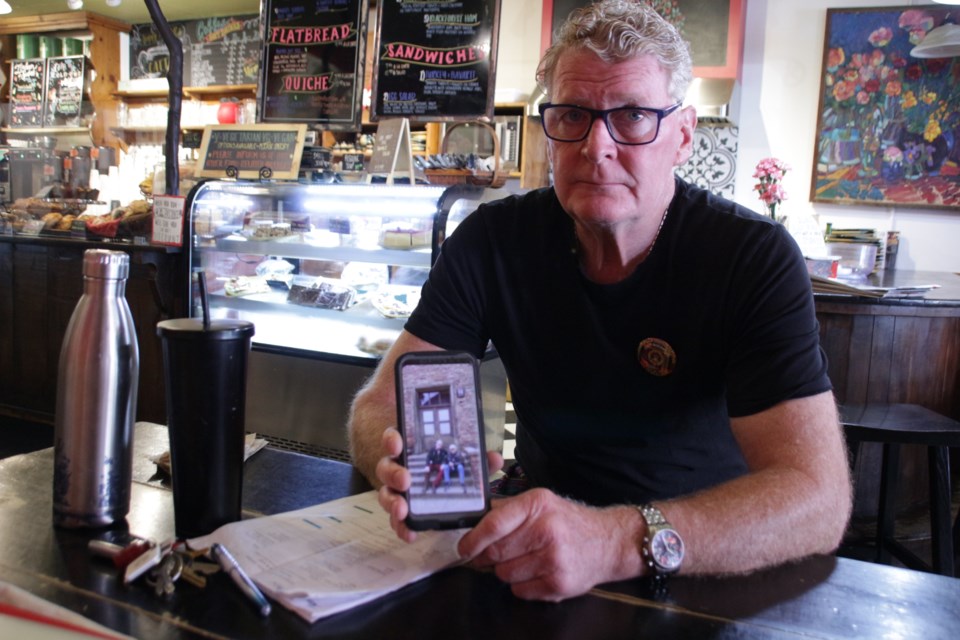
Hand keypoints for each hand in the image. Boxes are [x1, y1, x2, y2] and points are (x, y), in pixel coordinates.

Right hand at [375, 428, 504, 542]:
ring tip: (402, 511)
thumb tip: (494, 459)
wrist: (443, 494)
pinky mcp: (401, 511)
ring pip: (385, 494)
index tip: (397, 445)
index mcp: (410, 451)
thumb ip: (477, 460)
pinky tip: (410, 534)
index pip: (394, 439)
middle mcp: (398, 468)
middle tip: (405, 481)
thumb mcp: (464, 463)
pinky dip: (402, 527)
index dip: (392, 440)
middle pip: (385, 468)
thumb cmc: (448, 471)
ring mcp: (396, 491)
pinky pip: (395, 519)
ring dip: (392, 502)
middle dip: (393, 474)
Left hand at [457, 489, 638, 600]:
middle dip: (488, 557)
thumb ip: (509, 508)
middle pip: (495, 553)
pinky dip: (522, 585)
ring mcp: (553, 559)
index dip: (473, 540)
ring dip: (507, 570)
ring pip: (504, 574)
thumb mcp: (542, 502)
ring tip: (525, 560)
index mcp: (537, 504)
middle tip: (493, 555)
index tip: (463, 549)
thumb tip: (476, 520)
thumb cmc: (568, 521)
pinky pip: (520, 591)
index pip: (494, 524)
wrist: (608, 542)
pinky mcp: (558, 584)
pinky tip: (537, 572)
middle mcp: (546, 530)